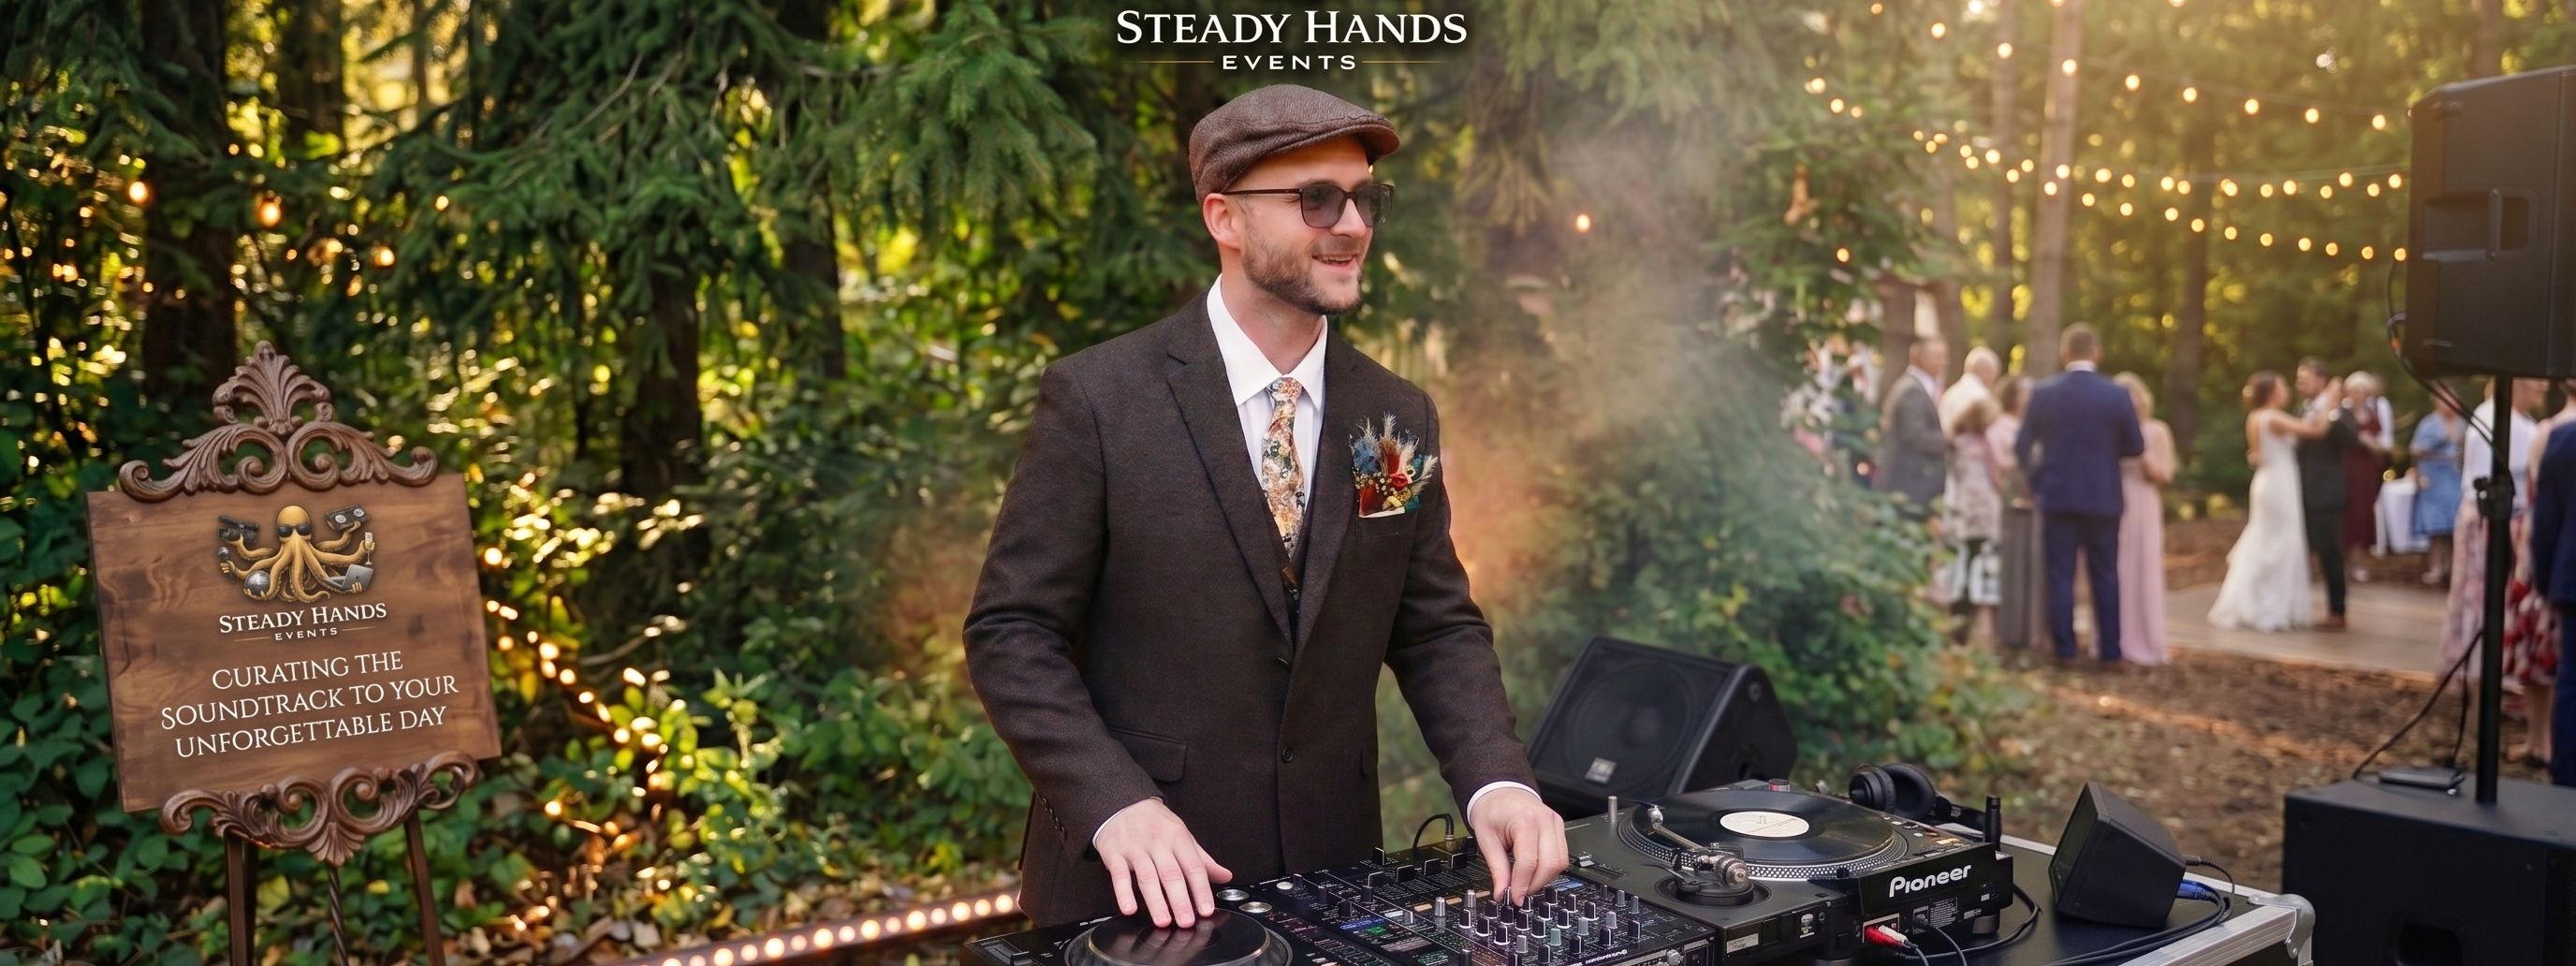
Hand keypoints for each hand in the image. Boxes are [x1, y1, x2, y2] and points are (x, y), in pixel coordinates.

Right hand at [1093, 798, 1232, 927]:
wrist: (1121, 802)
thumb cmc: (1155, 822)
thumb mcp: (1181, 834)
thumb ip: (1202, 859)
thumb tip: (1225, 876)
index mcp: (1178, 838)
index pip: (1194, 866)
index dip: (1201, 890)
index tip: (1206, 910)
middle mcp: (1158, 843)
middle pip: (1171, 874)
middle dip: (1180, 900)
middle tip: (1186, 921)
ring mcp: (1135, 848)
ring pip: (1147, 877)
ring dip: (1155, 901)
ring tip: (1163, 921)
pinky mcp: (1115, 854)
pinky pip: (1119, 875)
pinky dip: (1123, 893)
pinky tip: (1129, 909)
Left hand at [1468, 787, 1567, 904]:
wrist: (1501, 791)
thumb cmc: (1491, 810)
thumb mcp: (1486, 838)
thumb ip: (1497, 867)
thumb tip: (1502, 893)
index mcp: (1525, 820)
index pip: (1529, 862)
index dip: (1521, 885)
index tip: (1513, 898)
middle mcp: (1545, 820)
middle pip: (1550, 864)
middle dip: (1534, 884)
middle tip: (1519, 893)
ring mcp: (1555, 823)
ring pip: (1560, 862)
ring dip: (1544, 878)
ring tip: (1525, 881)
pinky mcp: (1559, 828)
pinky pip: (1561, 855)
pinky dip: (1549, 868)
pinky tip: (1534, 870)